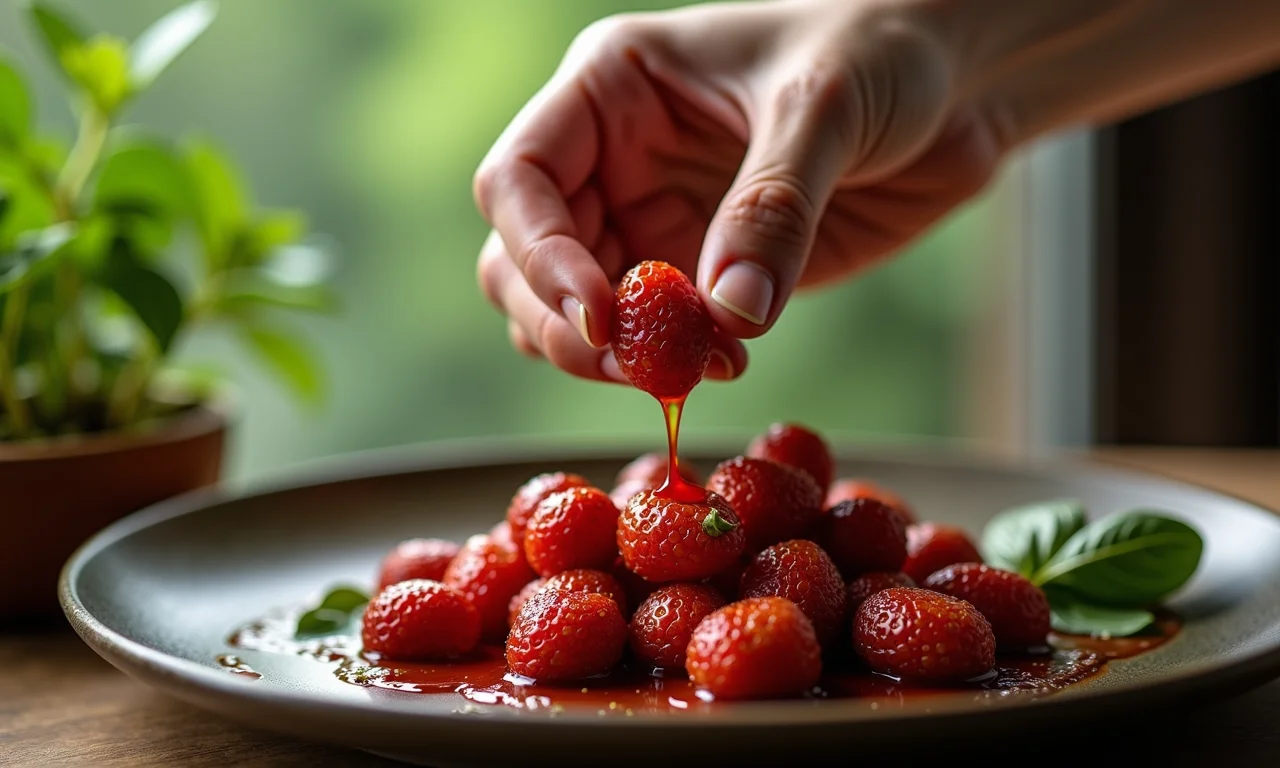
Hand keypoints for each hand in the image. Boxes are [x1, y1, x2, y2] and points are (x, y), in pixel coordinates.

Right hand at [474, 0, 1006, 383]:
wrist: (952, 87)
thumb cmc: (882, 50)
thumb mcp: (824, 106)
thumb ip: (773, 205)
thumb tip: (728, 312)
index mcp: (611, 88)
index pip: (520, 179)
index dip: (540, 253)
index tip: (600, 315)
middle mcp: (612, 159)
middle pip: (523, 262)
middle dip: (567, 325)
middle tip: (642, 366)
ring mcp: (651, 220)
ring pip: (576, 313)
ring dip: (613, 357)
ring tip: (688, 369)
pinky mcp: (700, 271)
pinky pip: (653, 336)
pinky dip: (670, 365)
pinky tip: (728, 359)